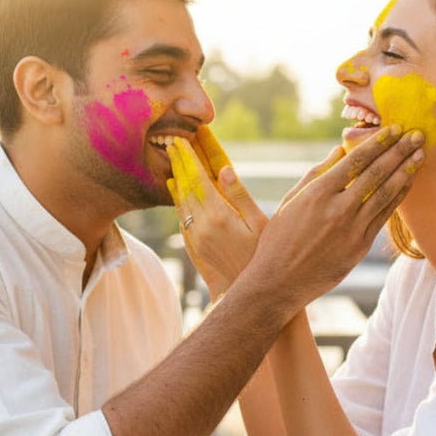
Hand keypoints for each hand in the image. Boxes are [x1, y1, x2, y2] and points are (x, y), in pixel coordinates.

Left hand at [169, 135, 267, 298]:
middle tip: (173, 142)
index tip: (183, 140)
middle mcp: (202, 225)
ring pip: (180, 201)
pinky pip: (181, 217)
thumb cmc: (262, 257)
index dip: (189, 158)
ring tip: (173, 160)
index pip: (199, 179)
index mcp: (219, 215)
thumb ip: (240, 195)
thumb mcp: (260, 224)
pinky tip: (176, 189)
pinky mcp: (193, 247)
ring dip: (176, 179)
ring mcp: (195, 237)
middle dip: (179, 163)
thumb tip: (223, 169)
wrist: (248, 296)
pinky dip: (177, 199)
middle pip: (185, 187)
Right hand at [246, 125, 423, 315]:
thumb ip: (316, 174)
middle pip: (376, 174)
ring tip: (419, 154)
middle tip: (416, 134)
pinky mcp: (360, 247)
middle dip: (399, 151)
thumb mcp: (290, 201)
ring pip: (385, 194)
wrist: (279, 282)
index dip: (378, 143)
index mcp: (318, 193)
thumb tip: (339, 151)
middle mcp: (338, 209)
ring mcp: (352, 229)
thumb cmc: (279, 239)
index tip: (394, 128)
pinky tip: (407, 183)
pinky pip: (384, 216)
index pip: (356, 160)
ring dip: (405, 172)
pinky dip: (397, 197)